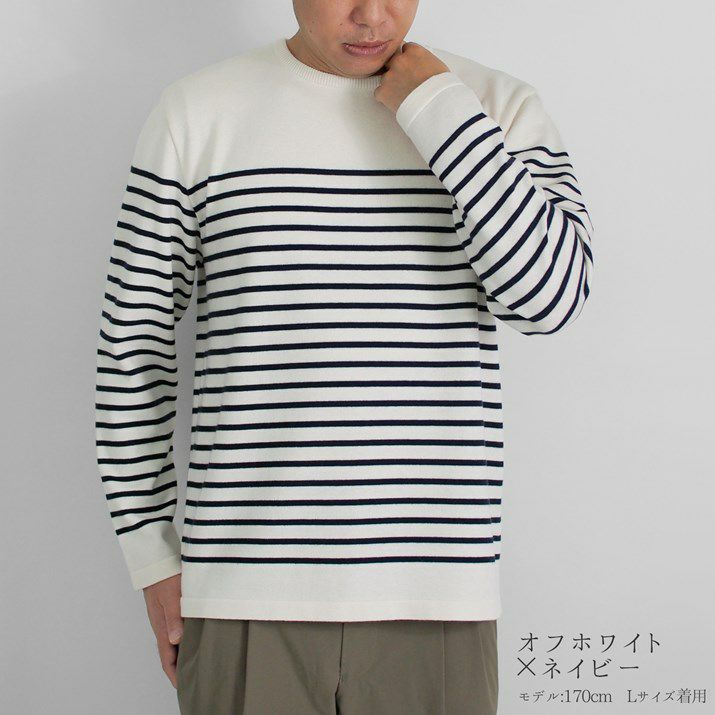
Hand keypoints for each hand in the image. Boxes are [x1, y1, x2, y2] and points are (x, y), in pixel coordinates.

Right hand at [143, 572, 182, 688]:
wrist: (155, 561)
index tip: (184, 687)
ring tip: (194, 664)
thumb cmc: (164, 577)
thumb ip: (174, 618)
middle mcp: (162, 626)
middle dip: (178, 669)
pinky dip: (183, 641)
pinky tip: (192, 638)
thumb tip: (176, 641)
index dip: (175, 674)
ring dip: (181, 655)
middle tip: (192, 680)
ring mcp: (164, 618)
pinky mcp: (168, 610)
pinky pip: (175, 631)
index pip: (167, 658)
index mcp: (161, 627)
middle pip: (169, 654)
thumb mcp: (171, 597)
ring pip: (172, 643)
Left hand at [374, 41, 450, 114]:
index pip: (405, 48)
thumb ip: (425, 61)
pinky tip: (395, 102)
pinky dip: (385, 98)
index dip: (407, 59)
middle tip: (404, 80)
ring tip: (402, 95)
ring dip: (391, 84)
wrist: (435, 106)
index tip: (410, 67)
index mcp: (414, 52)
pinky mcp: (383, 91)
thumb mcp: (438, 66)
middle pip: (391, 60)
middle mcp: (399, 60)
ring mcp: (389, 76)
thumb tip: (422, 66)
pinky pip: (379, 93)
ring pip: (385, 77)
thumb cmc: (441, 89)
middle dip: (396, 68)